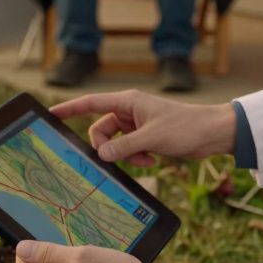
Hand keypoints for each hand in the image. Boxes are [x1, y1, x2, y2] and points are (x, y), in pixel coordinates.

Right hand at [51, 90, 235, 165]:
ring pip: (114, 142)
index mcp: (127, 102)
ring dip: (125, 154)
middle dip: (107, 147)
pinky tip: (151, 159)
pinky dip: (135, 157)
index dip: (69, 109)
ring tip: (144, 159)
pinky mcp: (145, 135)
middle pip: (101, 129)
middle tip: (116, 159)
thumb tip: (101, 155)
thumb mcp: (152, 139)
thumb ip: (124, 148)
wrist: (211, 133)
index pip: (90, 103)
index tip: (50, 115)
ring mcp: (136, 124)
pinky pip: (128, 148)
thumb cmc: (185, 127)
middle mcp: (129, 110)